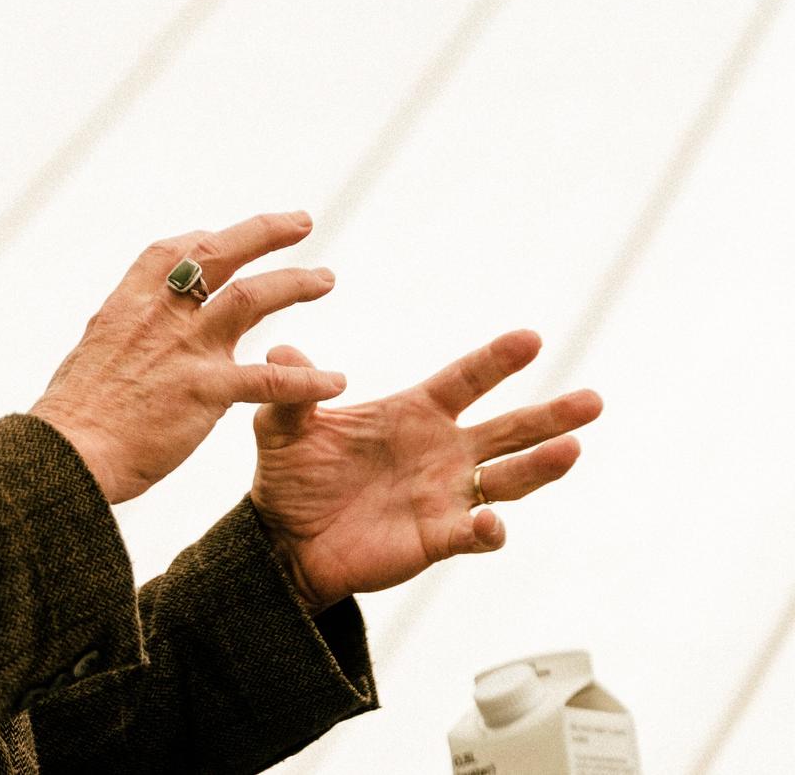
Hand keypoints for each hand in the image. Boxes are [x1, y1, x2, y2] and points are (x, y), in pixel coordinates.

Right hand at [32, 212, 344, 503]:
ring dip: (294, 283)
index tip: (221, 235)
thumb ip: (114, 344)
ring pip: (250, 297)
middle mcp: (158, 317)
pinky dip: (307, 378)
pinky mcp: (204, 391)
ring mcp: (183, 349)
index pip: (168, 253)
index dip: (200, 239)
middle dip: (262, 232)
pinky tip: (336, 380)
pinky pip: (269, 379)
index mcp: (125, 308)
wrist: (66, 454)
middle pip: (215, 254)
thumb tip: (117, 343)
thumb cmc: (69, 421)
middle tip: (302, 221)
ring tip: (326, 279)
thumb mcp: (87, 361)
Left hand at [249, 330, 602, 609]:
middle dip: (550, 415)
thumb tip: (284, 348)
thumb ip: (292, 391)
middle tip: (593, 400)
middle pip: (508, 429)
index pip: (464, 381)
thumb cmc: (290, 476)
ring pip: (508, 479)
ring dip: (540, 466)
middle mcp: (442, 452)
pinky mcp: (439, 538)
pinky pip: (474, 532)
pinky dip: (487, 527)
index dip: (496, 361)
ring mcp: (446, 495)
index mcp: (413, 414)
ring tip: (571, 449)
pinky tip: (491, 520)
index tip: (531, 337)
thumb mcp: (282, 427)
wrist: (283, 539)